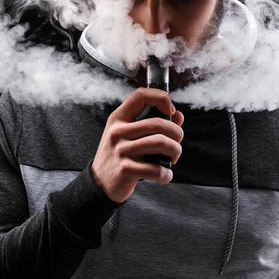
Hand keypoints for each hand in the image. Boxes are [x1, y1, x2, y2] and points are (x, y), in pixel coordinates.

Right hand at [91, 88, 184, 202]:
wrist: (99, 182)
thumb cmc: (119, 155)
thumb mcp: (127, 134)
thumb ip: (151, 123)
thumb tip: (179, 117)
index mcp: (118, 119)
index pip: (140, 95)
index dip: (161, 98)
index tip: (171, 111)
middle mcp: (117, 132)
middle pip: (158, 123)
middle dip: (177, 133)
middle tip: (177, 142)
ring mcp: (120, 151)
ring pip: (161, 143)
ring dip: (175, 151)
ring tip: (173, 157)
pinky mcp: (125, 170)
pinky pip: (156, 170)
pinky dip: (166, 174)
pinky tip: (164, 175)